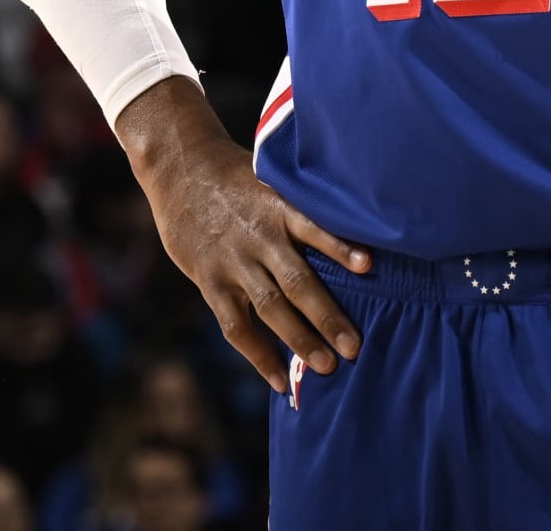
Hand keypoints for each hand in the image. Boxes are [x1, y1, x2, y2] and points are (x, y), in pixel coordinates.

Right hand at [133, 117, 370, 393]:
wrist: (181, 169)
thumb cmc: (238, 175)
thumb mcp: (272, 178)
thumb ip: (302, 206)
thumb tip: (354, 220)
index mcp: (279, 206)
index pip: (315, 227)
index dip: (341, 248)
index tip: (369, 266)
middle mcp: (260, 236)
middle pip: (298, 281)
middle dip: (328, 316)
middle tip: (355, 348)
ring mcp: (234, 262)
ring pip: (271, 308)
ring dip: (300, 340)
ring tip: (327, 367)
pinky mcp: (211, 281)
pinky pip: (236, 326)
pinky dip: (259, 355)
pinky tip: (280, 380)